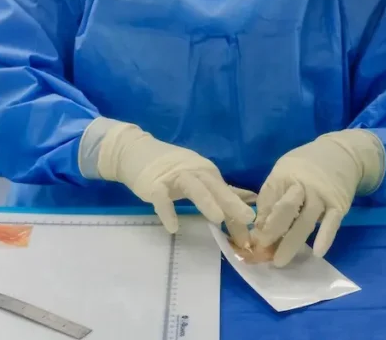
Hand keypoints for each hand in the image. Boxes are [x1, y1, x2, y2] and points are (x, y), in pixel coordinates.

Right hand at [96, 122, 255, 245]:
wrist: (134, 152)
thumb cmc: (170, 169)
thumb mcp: (197, 177)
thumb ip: (218, 192)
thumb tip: (246, 205)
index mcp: (206, 171)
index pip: (225, 192)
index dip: (238, 212)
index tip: (251, 235)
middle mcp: (194, 170)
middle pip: (215, 186)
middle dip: (231, 202)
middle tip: (248, 219)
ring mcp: (173, 176)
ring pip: (193, 187)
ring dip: (206, 201)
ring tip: (218, 219)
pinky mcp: (154, 184)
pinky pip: (162, 198)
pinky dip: (167, 211)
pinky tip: (173, 226)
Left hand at [252, 130, 384, 266]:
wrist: (344, 153)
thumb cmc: (307, 165)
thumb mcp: (284, 170)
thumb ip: (272, 195)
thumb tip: (258, 226)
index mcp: (285, 174)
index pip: (268, 199)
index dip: (259, 220)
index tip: (252, 239)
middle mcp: (303, 184)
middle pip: (286, 209)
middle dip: (272, 230)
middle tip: (262, 251)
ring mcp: (322, 195)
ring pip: (305, 221)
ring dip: (291, 243)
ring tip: (279, 262)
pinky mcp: (339, 204)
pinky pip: (332, 223)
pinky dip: (325, 238)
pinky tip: (317, 252)